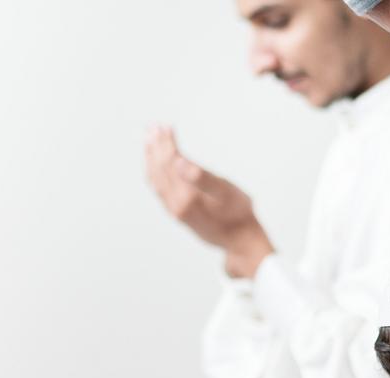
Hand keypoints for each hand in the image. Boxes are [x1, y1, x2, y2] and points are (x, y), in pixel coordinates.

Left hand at [144, 125, 274, 277]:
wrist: (240, 240)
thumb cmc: (238, 213)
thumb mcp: (225, 191)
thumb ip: (201, 176)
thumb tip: (179, 161)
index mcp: (186, 195)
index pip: (169, 162)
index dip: (166, 142)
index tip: (164, 125)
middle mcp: (176, 203)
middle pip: (159, 169)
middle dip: (155, 147)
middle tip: (152, 127)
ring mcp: (175, 210)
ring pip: (156, 180)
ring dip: (151, 159)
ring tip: (149, 141)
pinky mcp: (178, 213)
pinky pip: (159, 190)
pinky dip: (154, 173)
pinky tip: (155, 167)